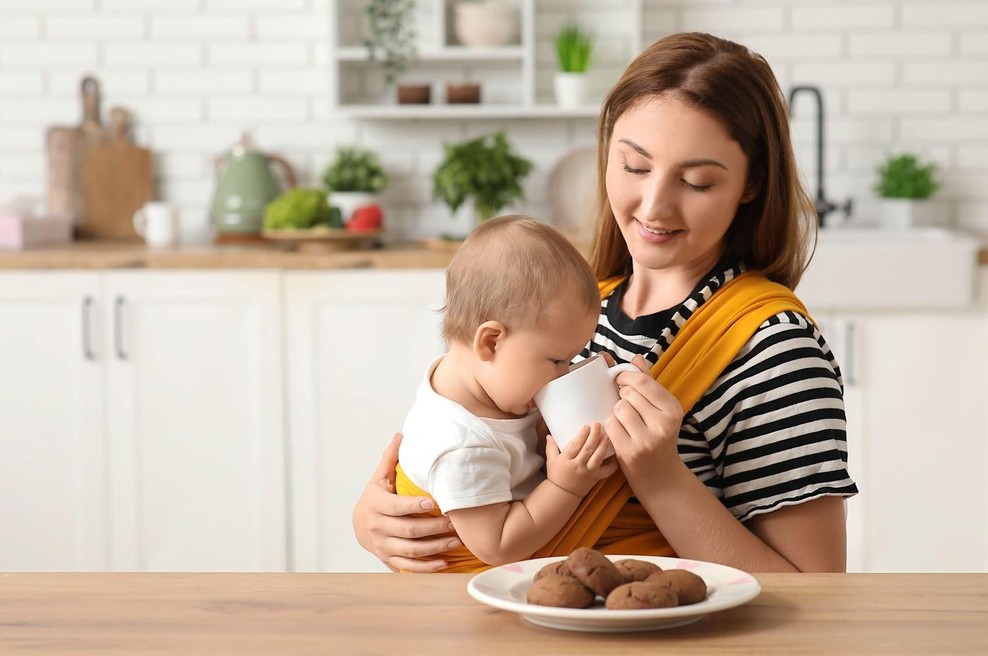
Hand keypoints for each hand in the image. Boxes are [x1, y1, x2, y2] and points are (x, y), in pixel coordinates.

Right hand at [351, 433, 461, 572]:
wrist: (359, 525)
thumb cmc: (376, 497)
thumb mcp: (379, 478)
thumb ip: (391, 459)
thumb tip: (401, 435)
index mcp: (376, 505)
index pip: (396, 507)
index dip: (413, 506)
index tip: (434, 503)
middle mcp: (377, 527)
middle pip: (408, 531)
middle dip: (433, 528)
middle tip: (456, 523)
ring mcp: (383, 546)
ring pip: (411, 550)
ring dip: (436, 547)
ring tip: (457, 541)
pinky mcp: (389, 559)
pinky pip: (409, 566)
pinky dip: (428, 567)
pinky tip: (446, 563)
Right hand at [545, 423, 617, 497]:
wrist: (562, 494)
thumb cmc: (556, 475)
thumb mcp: (550, 460)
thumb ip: (550, 446)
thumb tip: (549, 434)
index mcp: (566, 460)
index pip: (574, 446)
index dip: (581, 435)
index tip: (587, 426)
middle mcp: (577, 466)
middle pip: (588, 449)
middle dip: (594, 436)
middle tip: (598, 424)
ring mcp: (588, 472)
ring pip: (597, 458)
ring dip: (603, 446)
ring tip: (607, 436)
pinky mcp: (595, 478)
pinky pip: (606, 471)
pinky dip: (613, 464)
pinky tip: (615, 454)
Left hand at [605, 354, 685, 483]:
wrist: (659, 474)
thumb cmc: (656, 435)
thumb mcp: (660, 409)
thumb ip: (649, 382)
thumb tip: (636, 357)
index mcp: (673, 409)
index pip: (642, 381)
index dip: (625, 377)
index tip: (620, 381)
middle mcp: (664, 423)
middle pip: (628, 394)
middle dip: (621, 396)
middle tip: (626, 405)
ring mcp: (647, 439)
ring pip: (618, 409)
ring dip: (616, 412)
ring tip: (625, 421)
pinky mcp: (630, 451)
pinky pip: (610, 425)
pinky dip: (611, 427)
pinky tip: (619, 432)